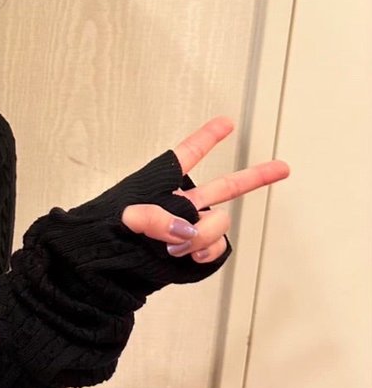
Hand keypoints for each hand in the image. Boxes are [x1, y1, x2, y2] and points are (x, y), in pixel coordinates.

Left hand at [120, 116, 289, 263]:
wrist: (105, 265)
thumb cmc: (106, 233)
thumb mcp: (124, 216)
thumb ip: (156, 217)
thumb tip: (186, 229)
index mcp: (161, 183)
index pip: (187, 155)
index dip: (207, 138)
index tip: (226, 122)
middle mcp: (181, 204)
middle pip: (225, 186)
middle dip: (255, 177)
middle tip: (282, 167)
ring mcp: (191, 228)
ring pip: (220, 223)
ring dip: (201, 234)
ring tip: (173, 245)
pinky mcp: (194, 251)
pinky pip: (216, 248)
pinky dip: (204, 252)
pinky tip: (187, 255)